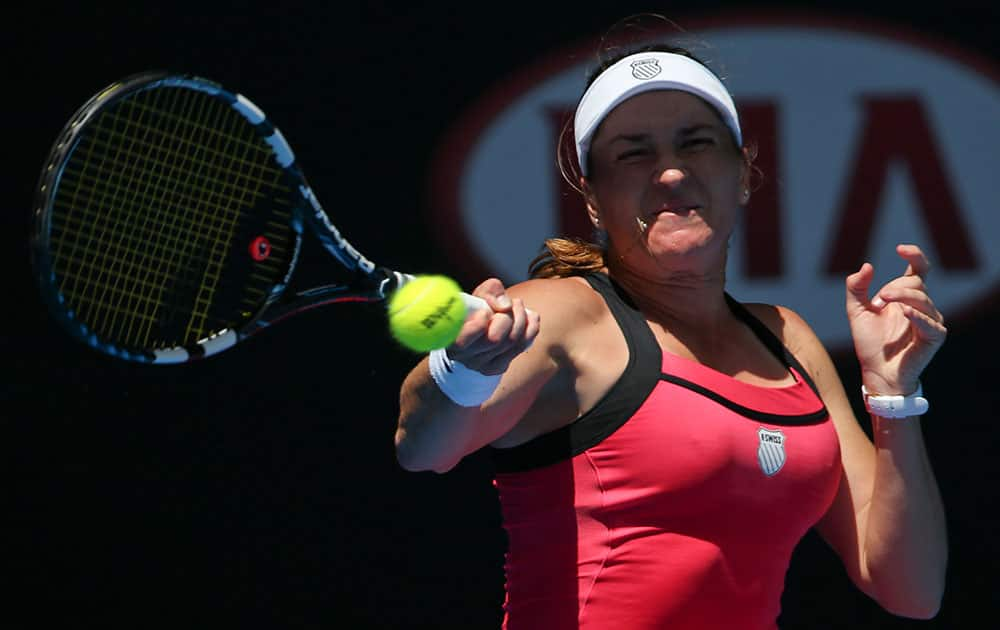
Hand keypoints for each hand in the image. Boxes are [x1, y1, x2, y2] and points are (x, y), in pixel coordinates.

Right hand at [446, 278, 539, 374]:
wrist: (477, 331)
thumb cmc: (474, 309)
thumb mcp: (478, 295)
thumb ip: (490, 292)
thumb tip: (505, 306)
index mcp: (448, 336)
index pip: (462, 341)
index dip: (478, 327)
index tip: (486, 313)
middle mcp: (462, 355)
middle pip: (494, 339)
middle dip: (507, 317)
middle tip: (509, 305)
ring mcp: (480, 364)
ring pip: (511, 342)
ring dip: (520, 317)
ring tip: (516, 305)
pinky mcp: (497, 367)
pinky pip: (522, 346)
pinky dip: (530, 327)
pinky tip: (528, 317)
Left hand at [845, 244, 946, 394]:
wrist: (875, 371)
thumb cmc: (869, 342)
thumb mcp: (856, 311)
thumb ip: (856, 288)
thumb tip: (866, 266)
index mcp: (906, 297)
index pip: (919, 269)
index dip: (914, 255)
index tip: (900, 248)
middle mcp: (922, 306)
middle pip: (916, 283)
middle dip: (895, 287)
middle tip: (877, 300)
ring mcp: (930, 321)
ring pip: (923, 299)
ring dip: (902, 297)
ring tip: (881, 303)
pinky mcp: (934, 337)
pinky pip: (930, 322)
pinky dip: (917, 316)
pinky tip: (904, 313)